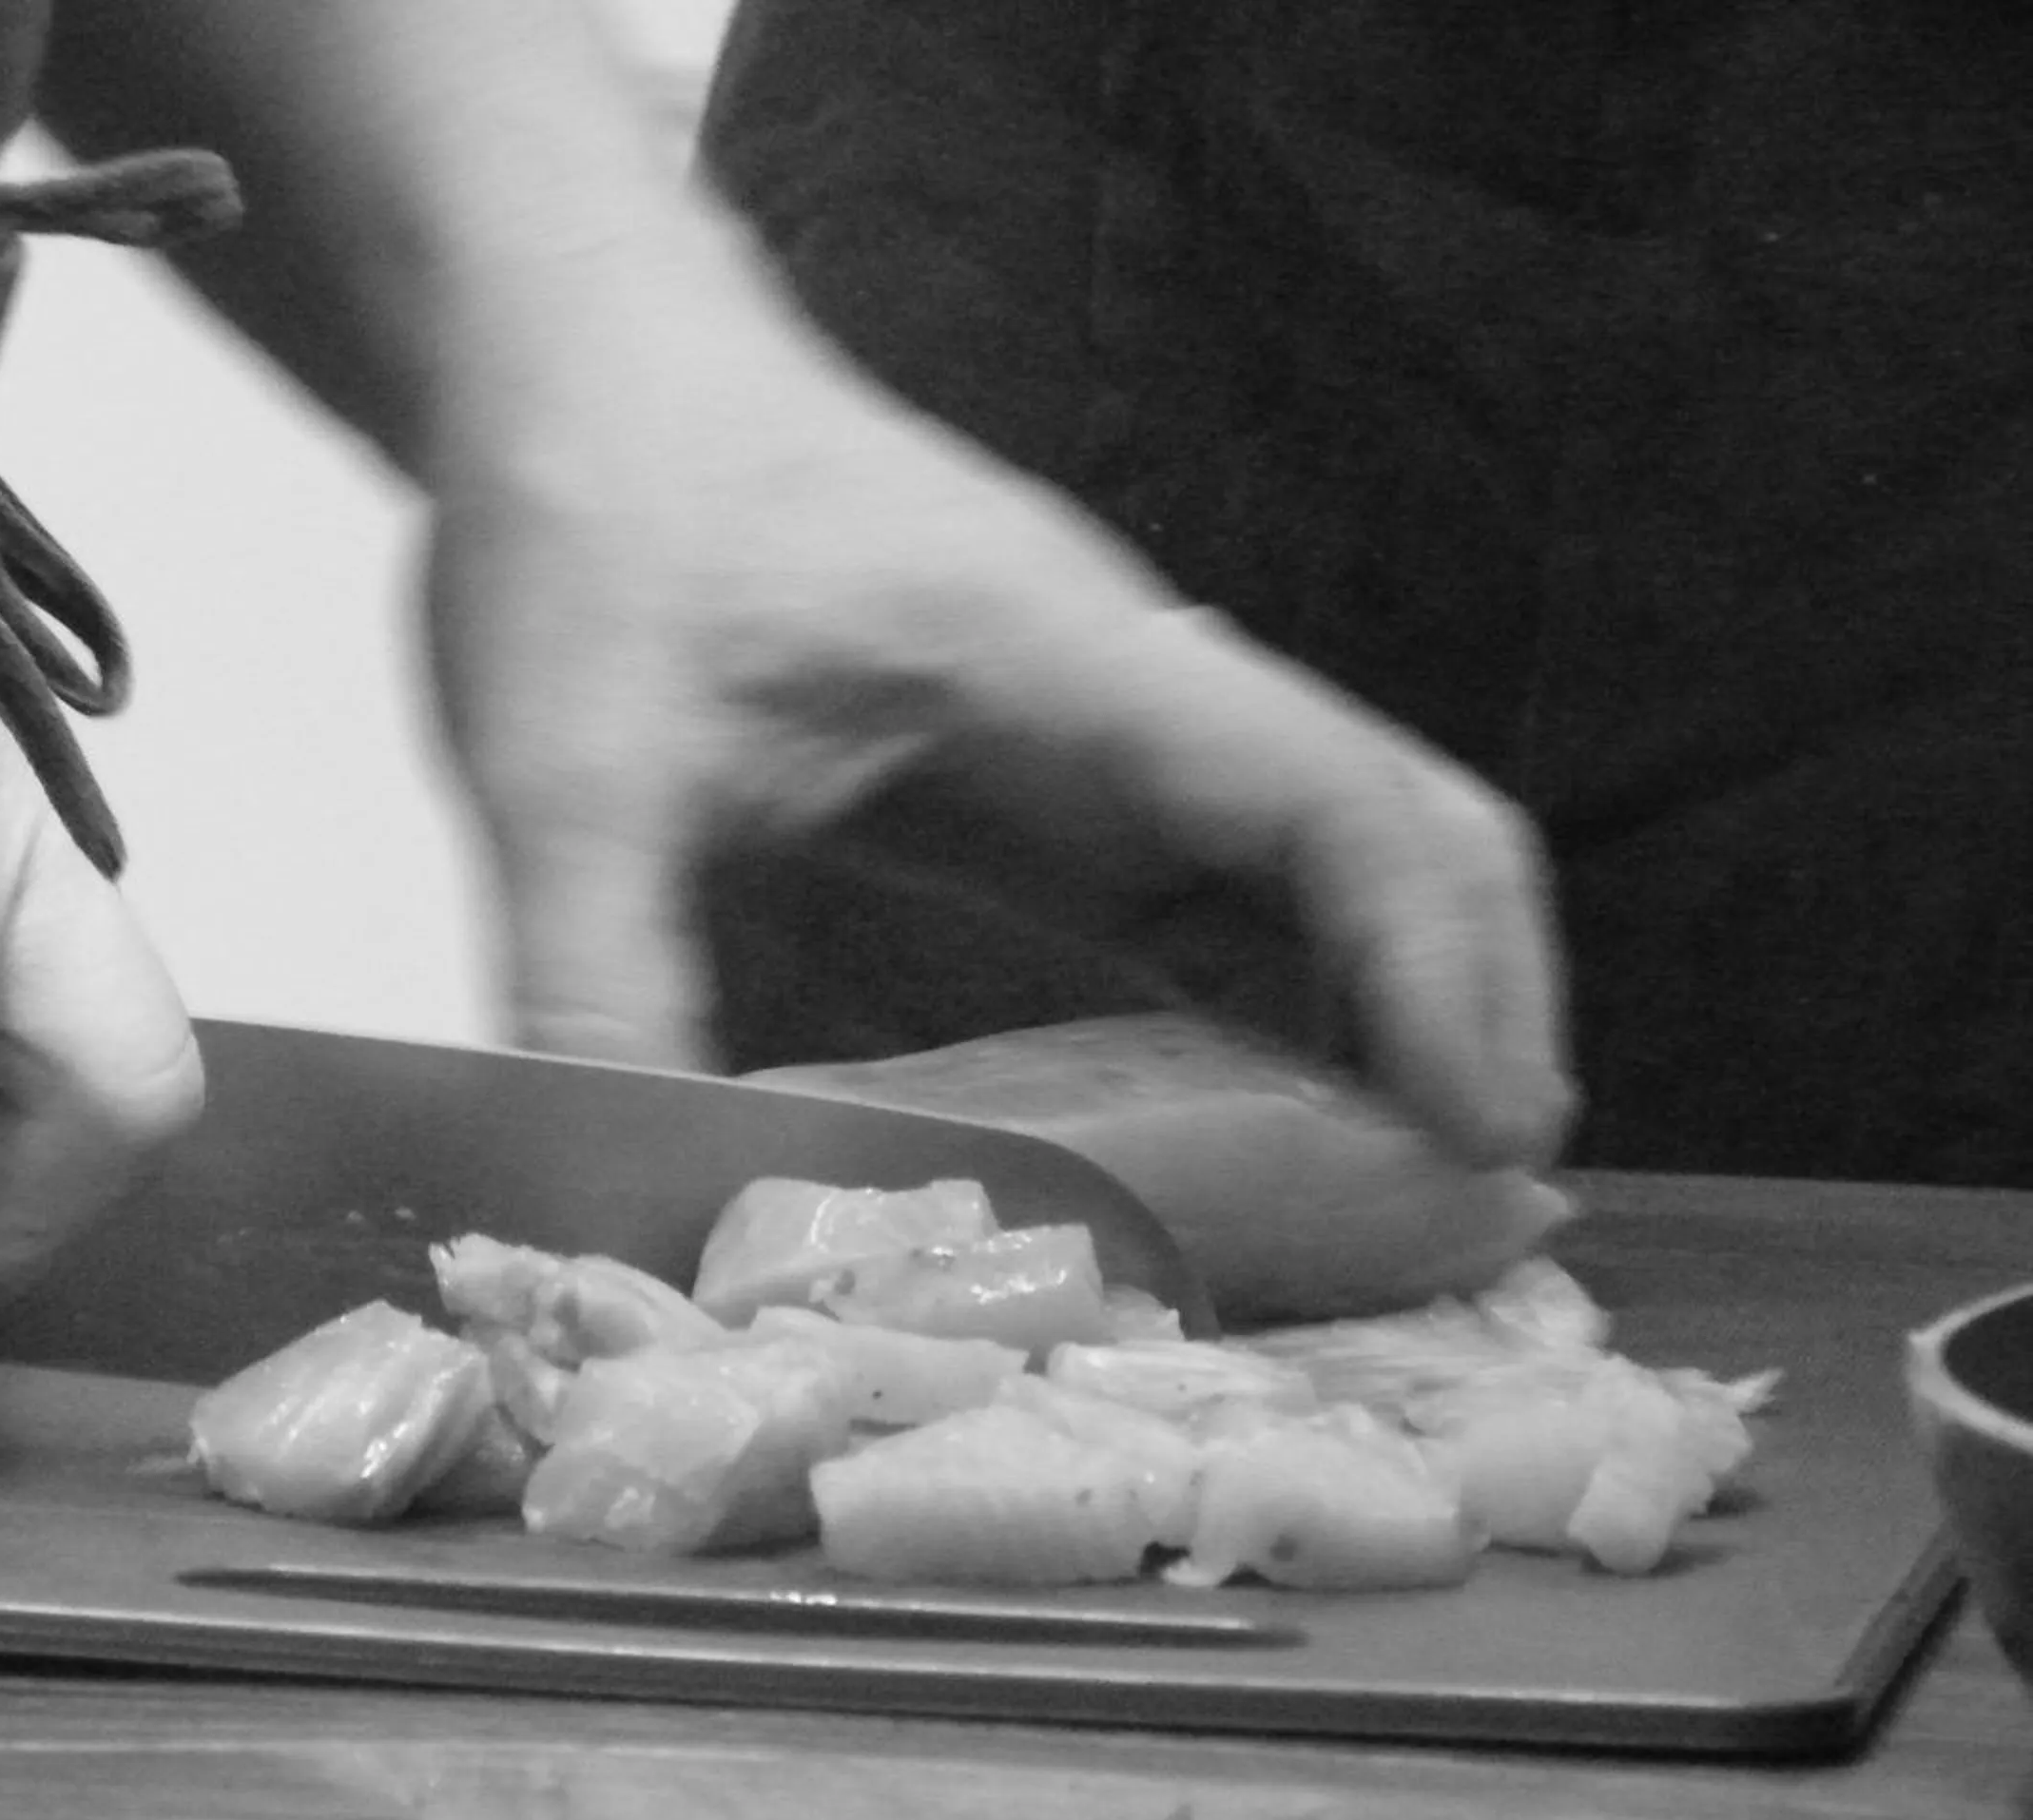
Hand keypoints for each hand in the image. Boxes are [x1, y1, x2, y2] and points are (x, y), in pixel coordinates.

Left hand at [419, 231, 1571, 1170]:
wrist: (583, 373)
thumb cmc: (598, 513)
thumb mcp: (570, 764)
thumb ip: (599, 976)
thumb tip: (625, 1200)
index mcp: (1066, 664)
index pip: (1332, 806)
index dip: (1435, 977)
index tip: (1478, 1137)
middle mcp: (1131, 700)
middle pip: (1404, 834)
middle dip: (1475, 1009)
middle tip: (1479, 1209)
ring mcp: (1106, 741)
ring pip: (1332, 875)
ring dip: (1397, 1022)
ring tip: (1404, 1216)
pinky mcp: (1053, 786)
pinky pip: (1222, 904)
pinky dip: (1280, 1017)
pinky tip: (1262, 1141)